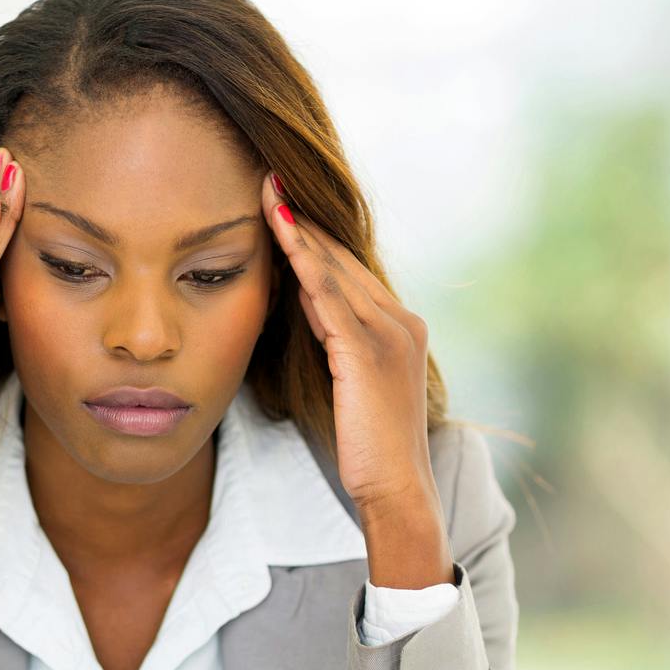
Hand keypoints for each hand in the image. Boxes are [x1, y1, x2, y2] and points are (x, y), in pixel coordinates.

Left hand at [260, 172, 434, 514]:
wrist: (397, 490)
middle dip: (304, 220)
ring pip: (335, 269)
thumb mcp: (353, 385)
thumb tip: (305, 308)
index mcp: (400, 327)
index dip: (313, 236)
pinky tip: (279, 234)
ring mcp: (389, 335)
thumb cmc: (369, 449)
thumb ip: (337, 343)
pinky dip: (303, 262)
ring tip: (268, 192)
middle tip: (268, 179)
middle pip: (342, 259)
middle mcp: (400, 322)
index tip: (280, 203)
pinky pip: (329, 296)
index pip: (349, 270)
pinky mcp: (368, 353)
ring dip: (299, 229)